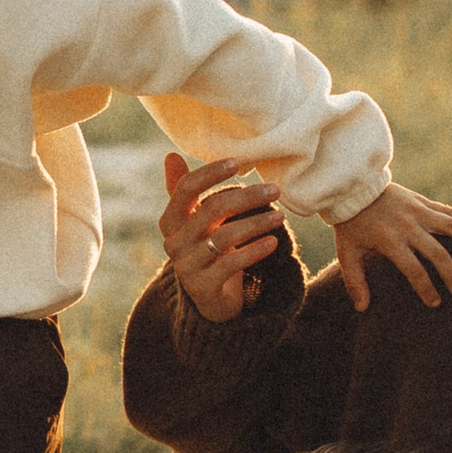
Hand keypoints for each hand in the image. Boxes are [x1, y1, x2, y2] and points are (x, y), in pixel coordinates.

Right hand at [159, 155, 284, 322]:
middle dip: (247, 197)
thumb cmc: (204, 249)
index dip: (210, 173)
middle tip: (275, 190)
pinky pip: (232, 264)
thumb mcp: (193, 221)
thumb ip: (183, 191)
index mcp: (170, 221)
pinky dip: (255, 251)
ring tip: (280, 216)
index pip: (186, 188)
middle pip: (212, 210)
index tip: (237, 162)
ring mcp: (187, 266)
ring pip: (225, 236)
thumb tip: (171, 154)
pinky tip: (273, 241)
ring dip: (257, 223)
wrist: (209, 298)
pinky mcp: (204, 287)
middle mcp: (174, 242)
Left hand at [330, 183, 451, 311]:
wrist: (353, 187)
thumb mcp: (347, 252)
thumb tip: (362, 308)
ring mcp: (417, 211)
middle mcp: (407, 226)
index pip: (414, 269)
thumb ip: (355, 281)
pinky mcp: (422, 201)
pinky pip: (448, 211)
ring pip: (450, 227)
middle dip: (451, 274)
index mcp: (389, 240)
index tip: (435, 302)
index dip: (426, 288)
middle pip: (437, 252)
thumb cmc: (350, 224)